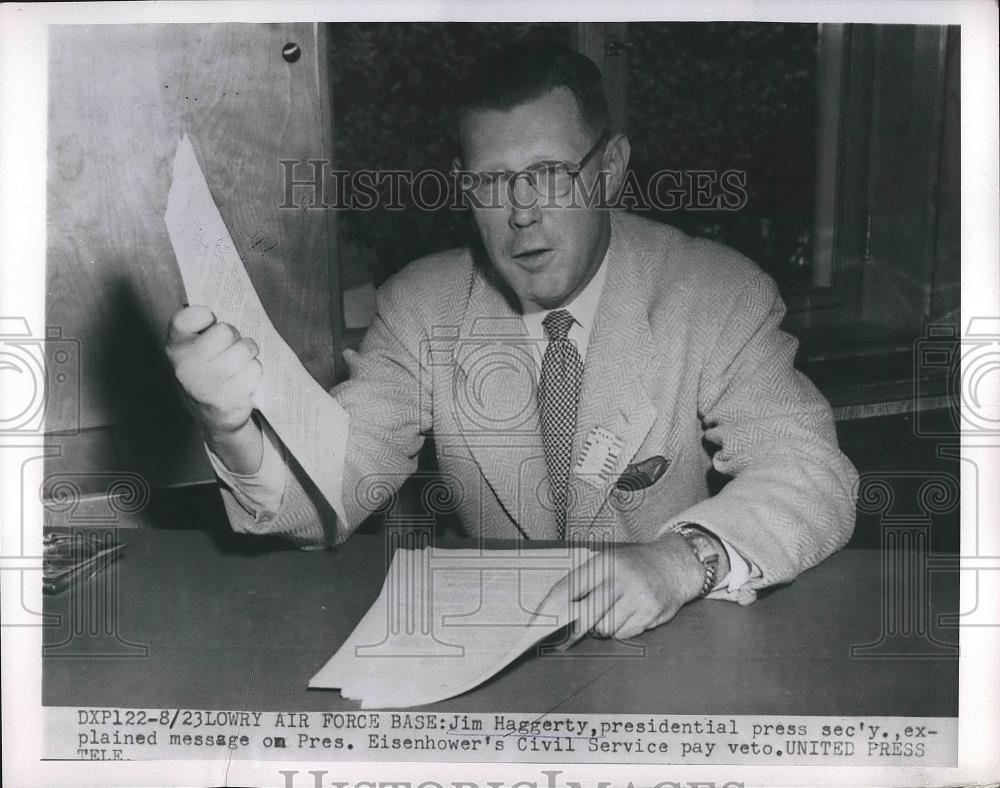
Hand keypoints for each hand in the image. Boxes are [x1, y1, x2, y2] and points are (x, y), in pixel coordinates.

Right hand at [165, 306, 263, 471]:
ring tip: (238, 365)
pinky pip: (254, 370)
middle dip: (235, 337)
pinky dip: (254, 373)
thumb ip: (205, 327)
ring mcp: (204, 385)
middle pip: (225, 331)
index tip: (210, 322)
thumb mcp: (198, 347)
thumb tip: (224, 309)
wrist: (212, 415)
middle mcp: (185, 367)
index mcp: (176, 347)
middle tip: (231, 348)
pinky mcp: (225, 401)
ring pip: (245, 350)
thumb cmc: (210, 370)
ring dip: (249, 355)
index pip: (186, 318)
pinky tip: (242, 381)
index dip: (204, 315)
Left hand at [543, 533, 710, 645]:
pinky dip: (622, 629)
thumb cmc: (636, 565)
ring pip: (605, 627)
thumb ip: (584, 581)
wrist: (676, 565)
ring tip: (612, 613)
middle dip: (574, 628)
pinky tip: (629, 615)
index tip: (539, 621)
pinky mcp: (651, 612)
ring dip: (603, 627)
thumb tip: (556, 609)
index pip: (569, 587)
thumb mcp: (609, 561)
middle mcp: (620, 577)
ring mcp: (637, 596)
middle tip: (566, 637)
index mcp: (604, 562)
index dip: (551, 607)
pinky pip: (624, 633)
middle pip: (585, 614)